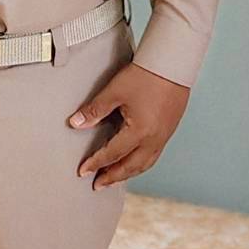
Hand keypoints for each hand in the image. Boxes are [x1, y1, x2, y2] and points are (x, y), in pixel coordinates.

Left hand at [67, 61, 190, 189]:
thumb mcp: (115, 92)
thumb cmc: (146, 75)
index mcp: (139, 132)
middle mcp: (153, 139)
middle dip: (112, 177)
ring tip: (114, 177)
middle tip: (98, 184)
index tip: (83, 171)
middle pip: (130, 166)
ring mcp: (163, 136)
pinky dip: (140, 163)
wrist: (172, 64)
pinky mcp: (168, 130)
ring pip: (144, 164)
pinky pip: (153, 155)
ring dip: (127, 173)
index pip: (112, 154)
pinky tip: (134, 161)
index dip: (96, 163)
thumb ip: (94, 110)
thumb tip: (76, 123)